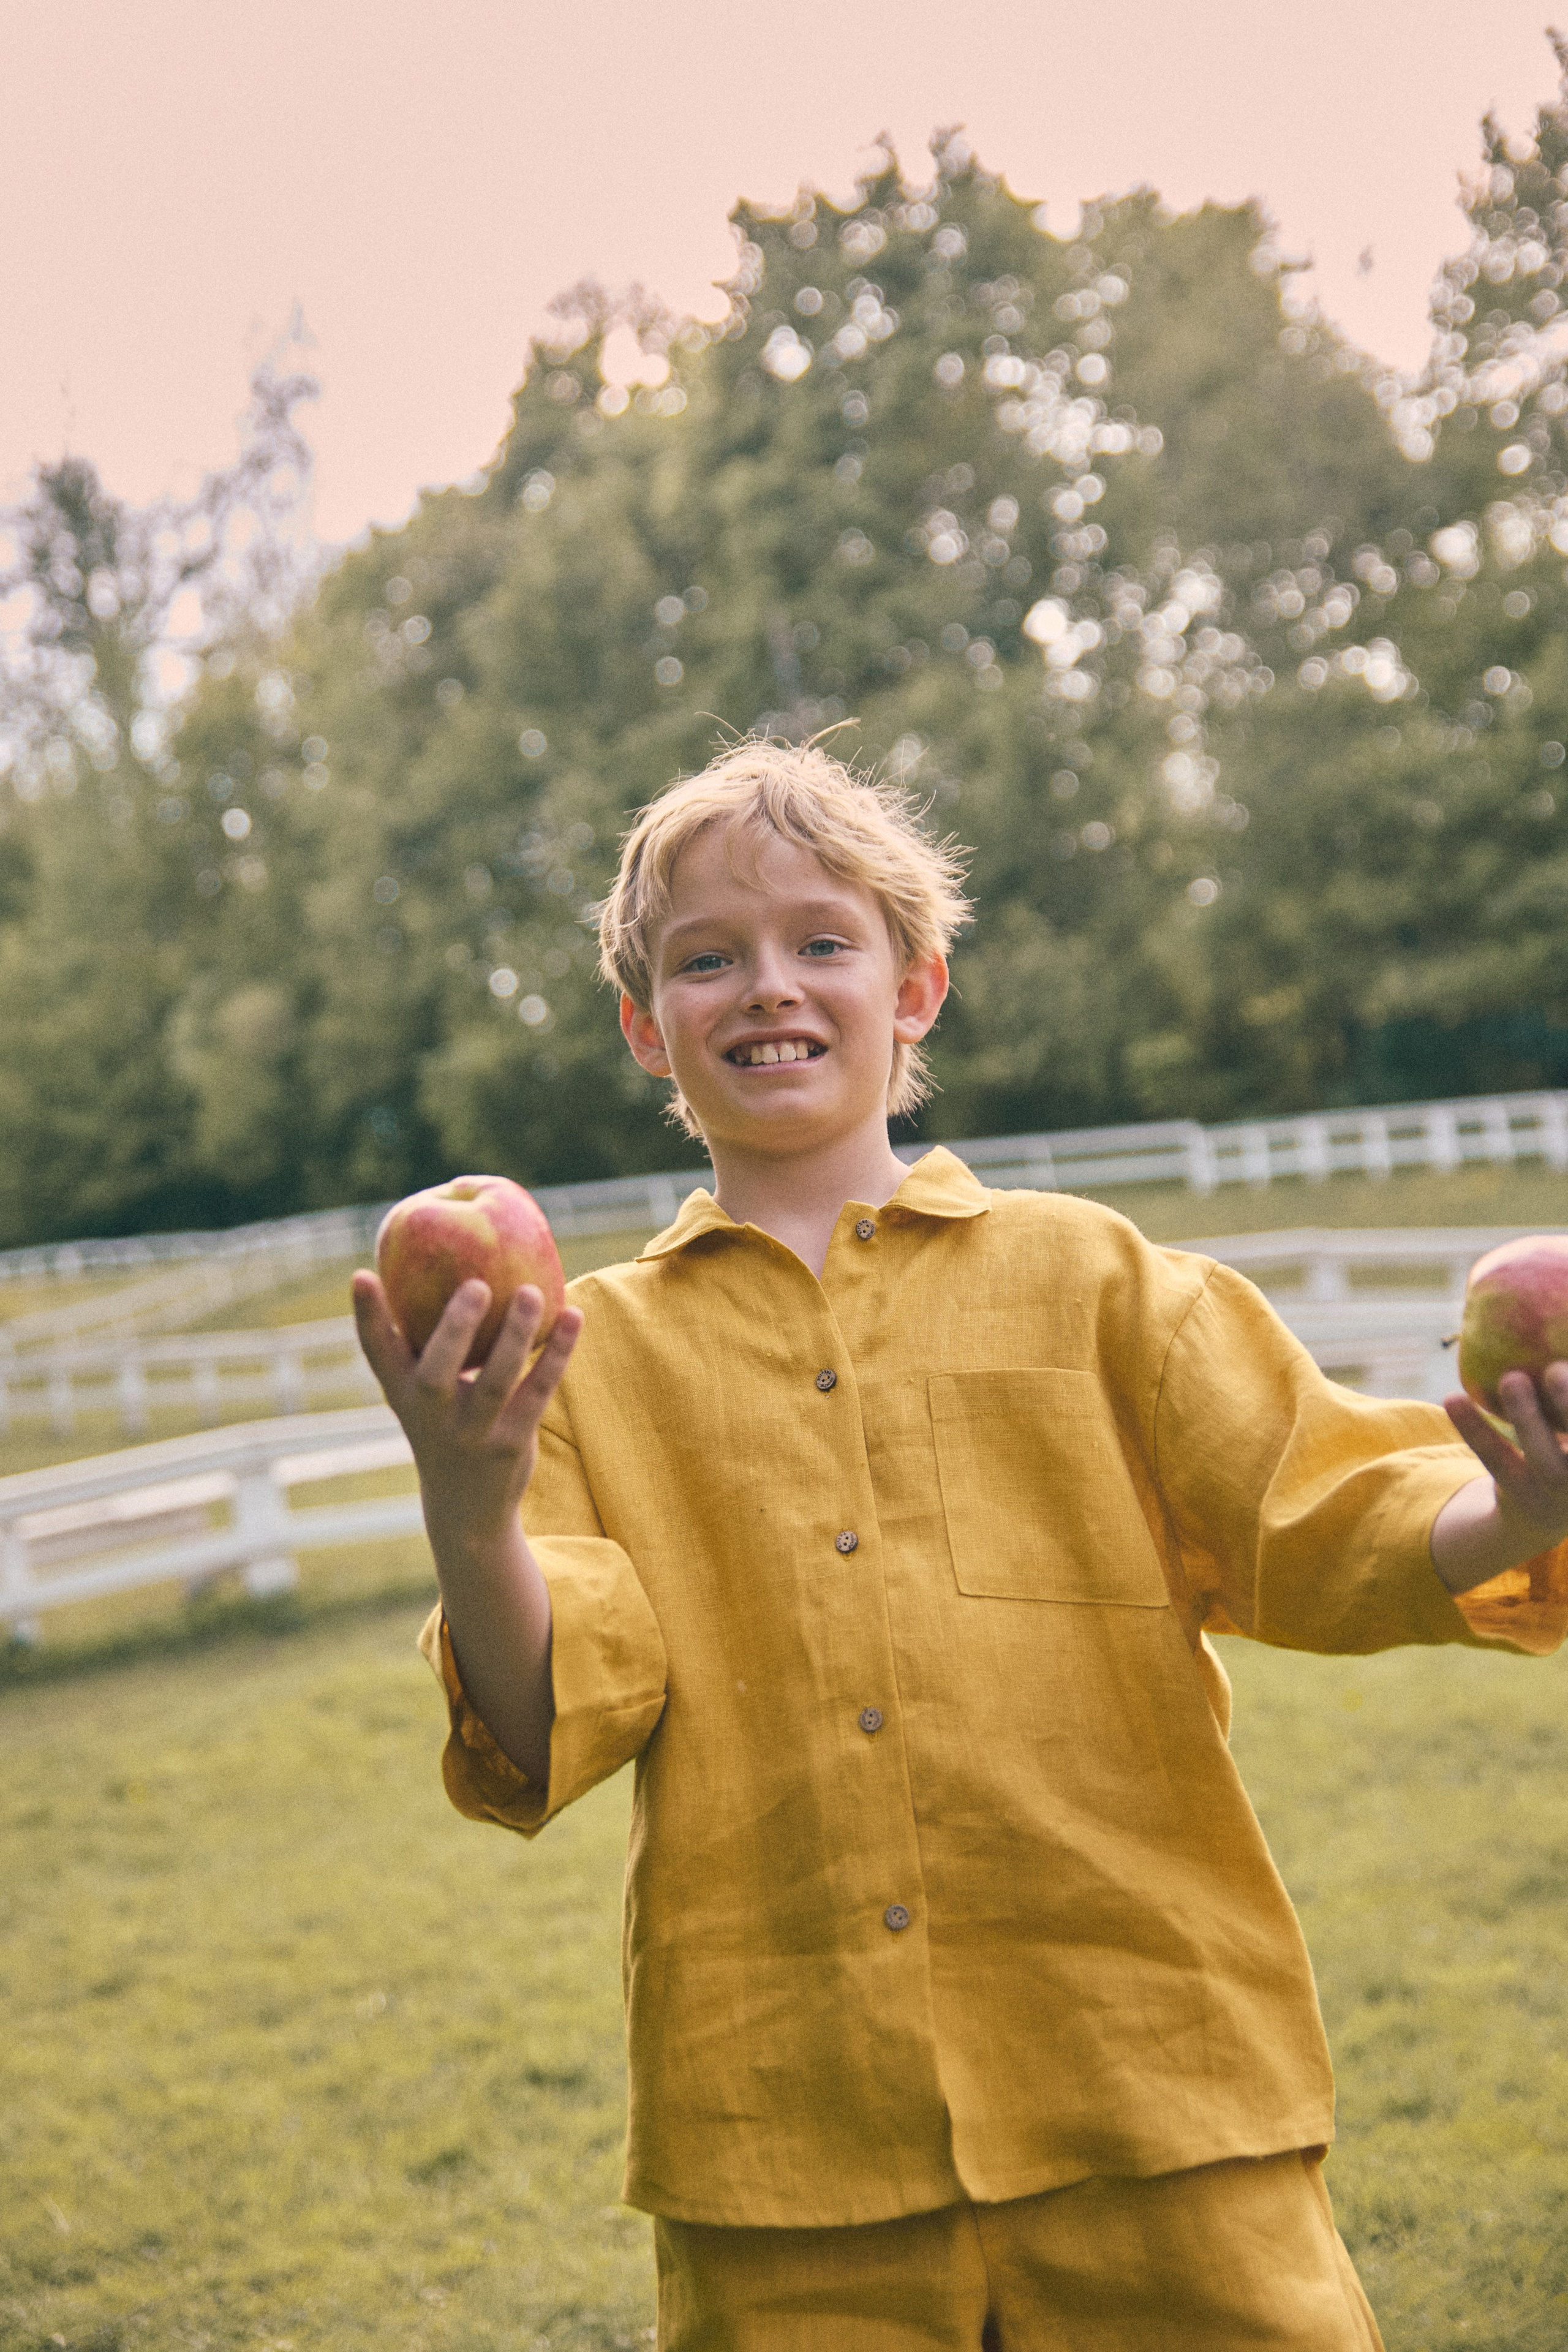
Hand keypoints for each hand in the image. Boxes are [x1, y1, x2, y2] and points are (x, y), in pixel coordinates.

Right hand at [352, 1270, 583, 1556]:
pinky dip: (556, 1354)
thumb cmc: (443, 1426)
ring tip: (533, 1292)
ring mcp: (473, 1434)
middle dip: (454, 1328)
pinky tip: (572, 1317)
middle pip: (438, 1373)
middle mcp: (431, 1417)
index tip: (362, 1275)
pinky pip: (537, 1392)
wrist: (466, 1510)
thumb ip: (424, 1343)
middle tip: (476, 1284)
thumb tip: (445, 1264)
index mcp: (403, 1396)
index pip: (377, 1354)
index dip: (367, 1317)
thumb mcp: (421, 1394)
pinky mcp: (512, 1444)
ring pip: (496, 1383)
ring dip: (515, 1335)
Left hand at [1433, 1363, 1567, 1592]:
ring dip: (1526, 1417)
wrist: (1543, 1516)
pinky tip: (1454, 1399)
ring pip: (1544, 1458)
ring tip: (1511, 1379)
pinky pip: (1496, 1461)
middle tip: (1554, 1368)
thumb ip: (1560, 1396)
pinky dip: (1474, 1430)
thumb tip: (1551, 1323)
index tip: (1564, 1364)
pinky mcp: (1521, 1497)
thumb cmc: (1567, 1447)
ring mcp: (1558, 1493)